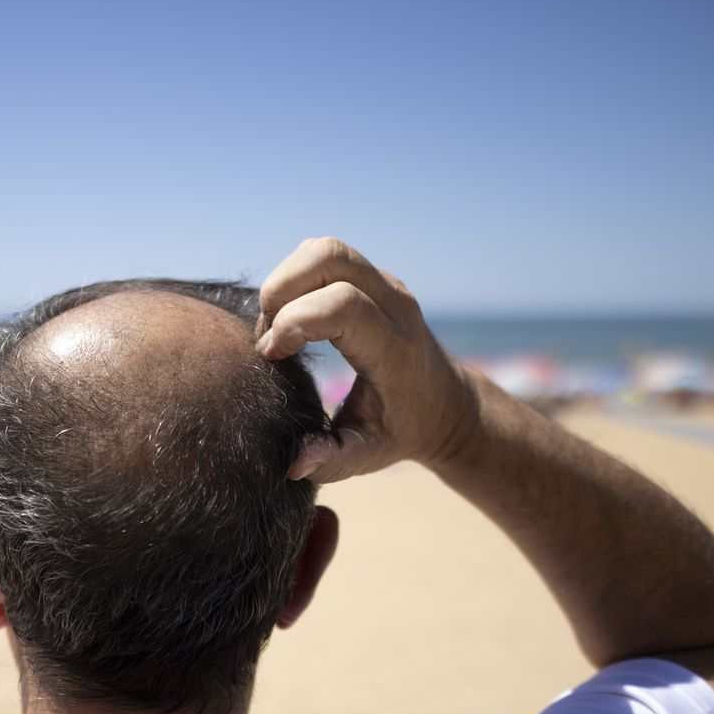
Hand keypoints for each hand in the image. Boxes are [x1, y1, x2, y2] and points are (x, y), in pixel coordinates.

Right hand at [256, 237, 478, 482]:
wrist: (446, 404)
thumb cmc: (403, 430)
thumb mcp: (370, 454)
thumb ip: (332, 459)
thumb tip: (295, 464)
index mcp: (395, 348)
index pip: (342, 305)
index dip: (294, 322)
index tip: (271, 357)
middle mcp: (395, 306)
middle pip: (330, 257)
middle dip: (282, 288)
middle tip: (267, 334)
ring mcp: (386, 285)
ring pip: (325, 249)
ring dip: (286, 279)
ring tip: (276, 325)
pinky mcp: (374, 277)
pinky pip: (326, 256)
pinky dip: (297, 276)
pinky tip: (291, 316)